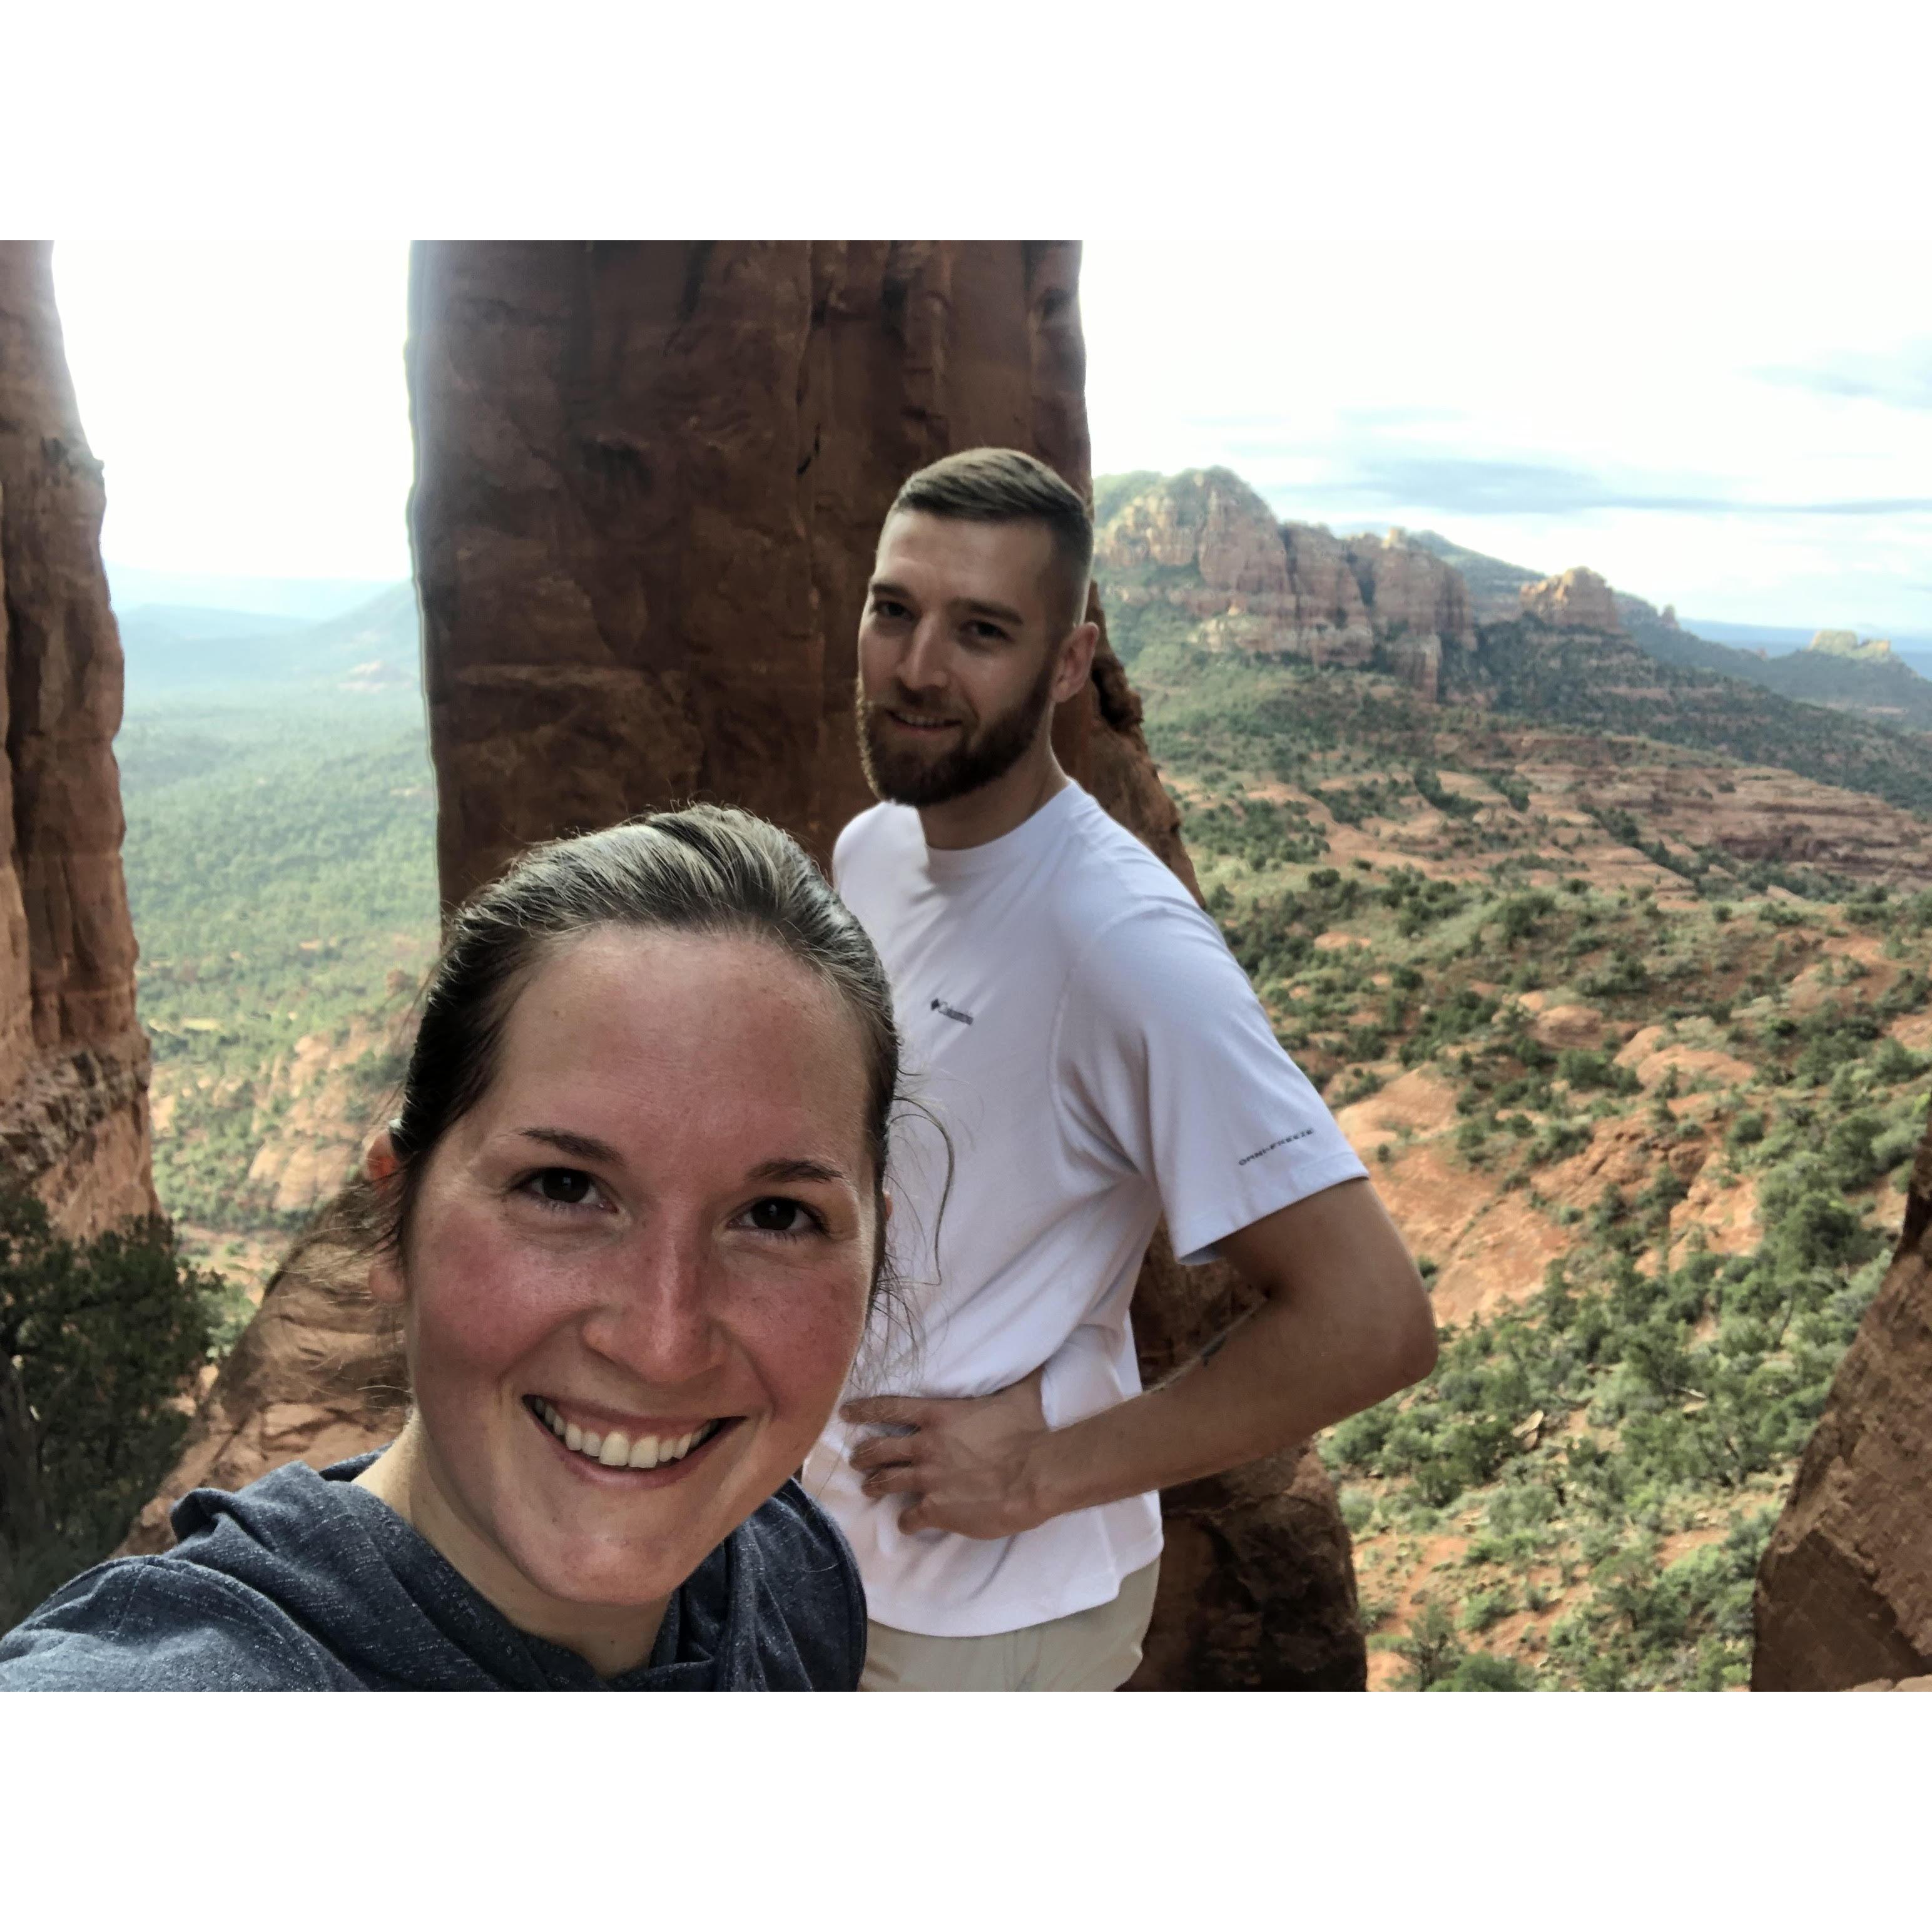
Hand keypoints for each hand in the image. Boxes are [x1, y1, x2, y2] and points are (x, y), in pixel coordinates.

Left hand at [842, 1368, 1051, 1539]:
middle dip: (863, 1454)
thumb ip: (1020, 1379)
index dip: (864, 1410)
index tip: (845, 1413)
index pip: (890, 1408)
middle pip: (880, 1449)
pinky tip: (907, 1524)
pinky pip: (909, 1518)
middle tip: (855, 1458)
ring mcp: (929, 1479)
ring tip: (869, 1487)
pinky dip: (906, 1521)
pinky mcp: (937, 1509)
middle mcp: (926, 1446)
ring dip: (875, 1485)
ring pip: (887, 1482)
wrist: (1035, 1476)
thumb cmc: (1029, 1433)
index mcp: (940, 1415)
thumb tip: (1037, 1360)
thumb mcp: (1022, 1396)